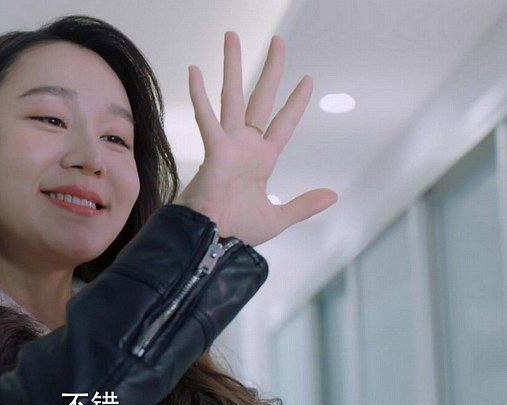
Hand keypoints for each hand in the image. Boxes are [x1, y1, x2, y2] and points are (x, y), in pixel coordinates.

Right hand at [174, 33, 336, 245]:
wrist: (212, 243)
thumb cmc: (236, 232)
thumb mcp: (278, 217)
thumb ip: (304, 204)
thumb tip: (334, 195)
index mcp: (262, 160)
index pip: (283, 123)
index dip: (296, 102)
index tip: (307, 80)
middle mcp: (245, 146)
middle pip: (261, 97)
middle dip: (271, 69)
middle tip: (278, 41)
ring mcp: (228, 145)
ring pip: (232, 96)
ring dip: (233, 66)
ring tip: (232, 37)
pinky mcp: (214, 150)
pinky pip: (207, 117)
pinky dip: (199, 95)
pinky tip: (195, 70)